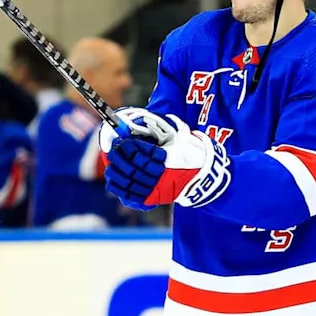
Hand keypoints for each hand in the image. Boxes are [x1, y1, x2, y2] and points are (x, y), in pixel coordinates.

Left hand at [101, 109, 230, 207]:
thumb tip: (147, 117)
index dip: (130, 146)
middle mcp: (163, 174)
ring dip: (118, 172)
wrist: (204, 178)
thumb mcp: (182, 136)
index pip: (143, 151)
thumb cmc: (192, 153)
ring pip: (132, 181)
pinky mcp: (155, 198)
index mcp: (169, 157)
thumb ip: (164, 127)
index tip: (122, 141)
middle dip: (121, 158)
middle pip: (135, 166)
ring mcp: (158, 188)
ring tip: (111, 164)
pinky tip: (112, 180)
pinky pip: (133, 194)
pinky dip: (120, 188)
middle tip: (113, 150)